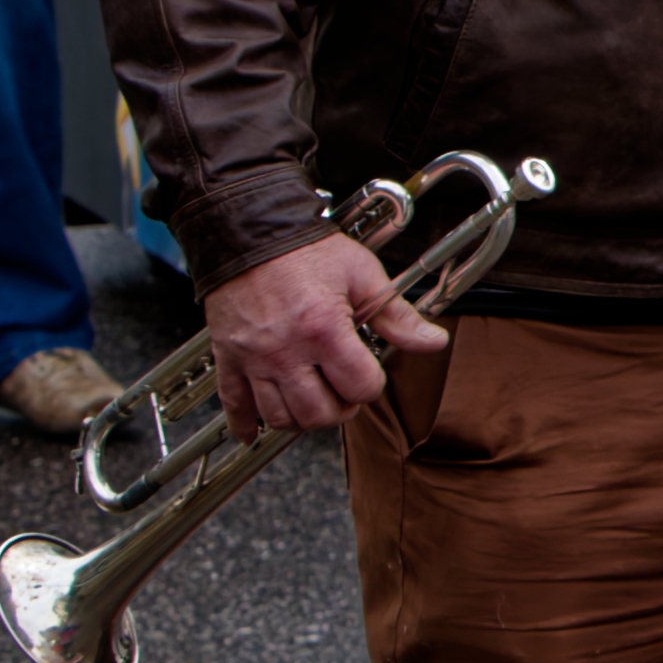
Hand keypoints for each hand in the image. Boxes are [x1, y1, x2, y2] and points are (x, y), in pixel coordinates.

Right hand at [202, 224, 441, 437]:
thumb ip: (396, 315)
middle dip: (340, 408)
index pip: (359, 388)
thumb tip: (433, 341)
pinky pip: (235, 405)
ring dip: (302, 418)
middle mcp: (286, 351)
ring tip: (313, 400)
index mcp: (324, 330)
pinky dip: (246, 424)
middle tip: (343, 392)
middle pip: (319, 413)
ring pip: (280, 417)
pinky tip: (256, 432)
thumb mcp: (361, 274)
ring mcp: (254, 358)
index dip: (371, 384)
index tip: (368, 371)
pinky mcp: (229, 357)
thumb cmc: (305, 250)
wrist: (251, 230)